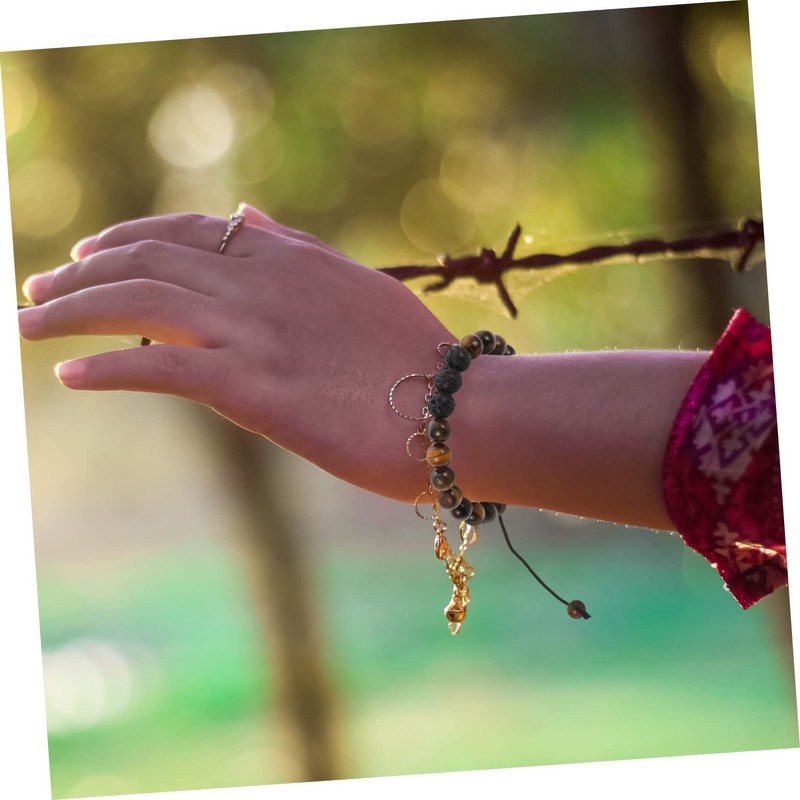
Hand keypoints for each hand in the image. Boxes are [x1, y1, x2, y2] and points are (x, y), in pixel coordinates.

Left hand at [18, 207, 452, 500]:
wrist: (458, 410)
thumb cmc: (417, 358)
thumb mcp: (358, 285)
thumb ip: (298, 249)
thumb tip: (248, 217)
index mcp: (290, 257)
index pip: (187, 231)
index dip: (127, 236)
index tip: (88, 251)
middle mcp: (264, 284)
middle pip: (148, 261)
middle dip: (81, 272)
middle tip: (36, 288)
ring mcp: (256, 334)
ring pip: (140, 305)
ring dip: (72, 311)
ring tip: (27, 322)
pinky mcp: (254, 389)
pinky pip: (161, 369)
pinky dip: (109, 368)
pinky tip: (69, 375)